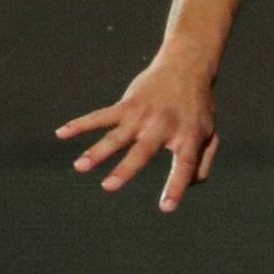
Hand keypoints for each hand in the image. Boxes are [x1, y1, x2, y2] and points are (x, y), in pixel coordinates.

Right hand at [56, 52, 218, 212]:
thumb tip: (187, 187)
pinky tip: (62, 133)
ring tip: (80, 167)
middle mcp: (164, 127)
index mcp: (189, 137)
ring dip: (97, 151)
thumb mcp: (210, 134)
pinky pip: (101, 116)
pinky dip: (81, 124)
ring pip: (117, 136)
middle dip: (125, 169)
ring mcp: (143, 115)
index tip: (165, 207)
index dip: (176, 186)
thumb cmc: (198, 107)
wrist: (186, 67)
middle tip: (108, 187)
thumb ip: (202, 164)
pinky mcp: (128, 105)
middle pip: (143, 151)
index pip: (184, 166)